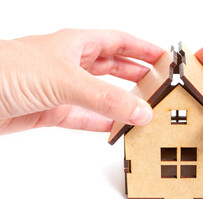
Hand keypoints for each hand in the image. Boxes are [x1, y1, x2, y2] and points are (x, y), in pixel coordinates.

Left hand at [0, 29, 163, 133]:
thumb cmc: (6, 70)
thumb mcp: (64, 79)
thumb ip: (104, 98)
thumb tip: (140, 111)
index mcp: (76, 44)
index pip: (118, 41)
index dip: (142, 48)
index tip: (162, 57)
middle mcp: (71, 64)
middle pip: (113, 67)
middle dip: (136, 75)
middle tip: (157, 85)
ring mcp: (62, 88)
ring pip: (100, 94)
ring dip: (120, 101)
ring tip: (142, 108)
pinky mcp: (52, 110)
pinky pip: (85, 118)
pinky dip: (101, 123)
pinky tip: (115, 128)